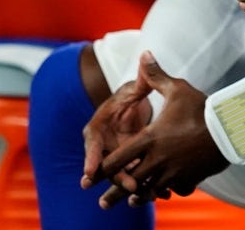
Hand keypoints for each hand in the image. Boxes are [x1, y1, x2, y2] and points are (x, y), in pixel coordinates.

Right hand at [81, 68, 153, 191]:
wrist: (136, 105)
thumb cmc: (132, 94)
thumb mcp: (137, 87)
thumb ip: (143, 77)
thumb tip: (147, 55)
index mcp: (99, 123)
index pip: (91, 140)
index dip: (90, 156)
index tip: (90, 171)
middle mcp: (102, 142)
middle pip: (104, 163)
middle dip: (114, 177)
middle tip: (127, 186)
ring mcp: (114, 153)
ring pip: (118, 172)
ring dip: (128, 182)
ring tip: (141, 190)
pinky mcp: (126, 161)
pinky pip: (131, 173)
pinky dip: (140, 181)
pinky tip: (154, 189)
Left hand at [88, 52, 228, 207]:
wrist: (230, 128)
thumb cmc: (201, 108)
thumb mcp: (178, 89)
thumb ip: (156, 76)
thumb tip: (145, 54)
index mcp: (150, 139)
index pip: (116, 160)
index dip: (103, 168)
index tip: (94, 176)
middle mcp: (157, 160)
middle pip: (128, 183)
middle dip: (115, 193)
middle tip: (104, 203)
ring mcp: (173, 172)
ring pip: (149, 192)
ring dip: (140, 196)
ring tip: (132, 201)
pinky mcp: (189, 179)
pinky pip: (173, 190)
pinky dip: (168, 191)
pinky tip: (165, 190)